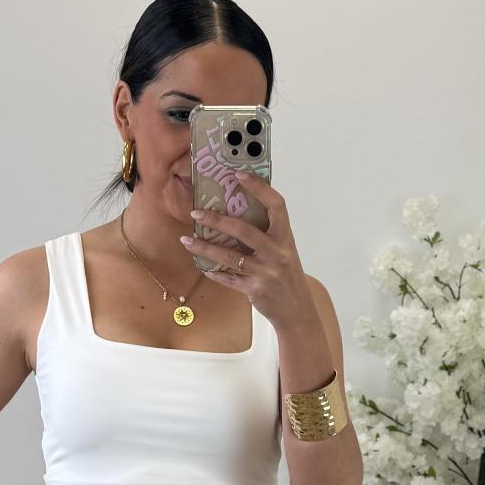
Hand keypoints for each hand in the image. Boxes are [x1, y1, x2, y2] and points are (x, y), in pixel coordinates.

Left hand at [180, 170, 316, 332]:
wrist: (297, 310)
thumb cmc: (287, 275)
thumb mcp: (284, 250)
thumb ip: (267, 234)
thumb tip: (237, 212)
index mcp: (285, 237)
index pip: (276, 204)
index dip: (259, 187)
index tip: (239, 175)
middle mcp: (277, 252)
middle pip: (244, 230)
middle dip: (217, 220)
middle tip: (196, 214)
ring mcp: (266, 272)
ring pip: (230, 256)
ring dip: (205, 248)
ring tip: (187, 241)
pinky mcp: (255, 289)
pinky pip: (229, 278)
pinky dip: (214, 272)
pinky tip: (203, 266)